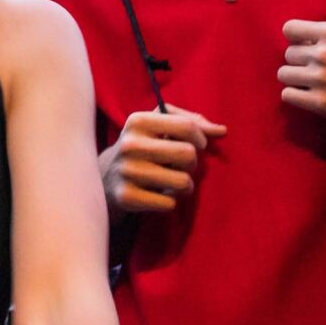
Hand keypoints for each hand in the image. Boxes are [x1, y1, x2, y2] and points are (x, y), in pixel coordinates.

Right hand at [102, 106, 223, 212]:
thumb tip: (222, 131)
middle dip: (192, 163)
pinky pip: (169, 203)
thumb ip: (191, 123)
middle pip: (188, 154)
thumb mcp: (158, 126)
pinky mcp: (126, 197)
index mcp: (138, 121)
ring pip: (183, 182)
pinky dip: (169, 201)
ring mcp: (127, 171)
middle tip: (182, 166)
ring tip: (173, 182)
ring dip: (185, 186)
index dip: (200, 139)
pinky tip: (158, 195)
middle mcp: (130, 144)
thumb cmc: (142, 147)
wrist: (103, 178)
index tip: (197, 145)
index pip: (187, 127)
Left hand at [277, 21, 325, 129]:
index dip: (295, 38)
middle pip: (288, 54)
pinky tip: (309, 95)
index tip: (302, 45)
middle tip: (315, 68)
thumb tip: (310, 34)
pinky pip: (288, 95)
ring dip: (296, 78)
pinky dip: (296, 95)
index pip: (289, 29)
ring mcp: (321, 79)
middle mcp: (324, 54)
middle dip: (300, 61)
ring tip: (311, 82)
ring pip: (284, 74)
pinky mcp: (321, 103)